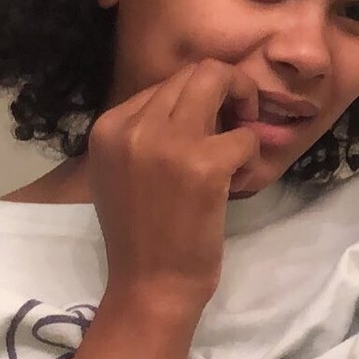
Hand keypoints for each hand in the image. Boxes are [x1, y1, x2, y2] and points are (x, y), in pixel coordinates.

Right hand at [87, 60, 262, 318]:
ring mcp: (167, 142)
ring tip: (236, 151)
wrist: (148, 286)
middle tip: (238, 126)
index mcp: (108, 126)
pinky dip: (250, 156)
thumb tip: (196, 101)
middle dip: (228, 90)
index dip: (199, 101)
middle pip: (196, 72)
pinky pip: (245, 136)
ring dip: (242, 110)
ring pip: (219, 81)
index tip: (208, 133)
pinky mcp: (203, 164)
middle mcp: (132, 126)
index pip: (167, 83)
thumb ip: (148, 133)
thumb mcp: (123, 172)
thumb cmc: (141, 236)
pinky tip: (234, 184)